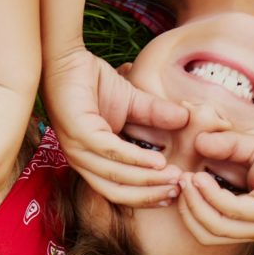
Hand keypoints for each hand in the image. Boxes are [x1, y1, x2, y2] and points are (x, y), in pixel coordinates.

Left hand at [42, 46, 186, 204]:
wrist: (68, 59)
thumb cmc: (93, 82)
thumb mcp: (131, 102)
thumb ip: (155, 114)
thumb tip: (185, 119)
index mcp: (92, 160)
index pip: (119, 190)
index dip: (146, 196)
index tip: (174, 194)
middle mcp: (82, 161)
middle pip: (117, 192)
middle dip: (149, 194)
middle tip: (177, 190)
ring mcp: (78, 149)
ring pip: (115, 176)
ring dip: (147, 180)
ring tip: (173, 177)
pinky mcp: (79, 132)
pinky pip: (111, 152)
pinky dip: (135, 159)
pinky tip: (158, 161)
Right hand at [176, 130, 253, 242]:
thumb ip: (227, 148)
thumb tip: (197, 141)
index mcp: (249, 220)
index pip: (207, 228)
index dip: (187, 207)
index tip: (178, 179)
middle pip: (205, 234)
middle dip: (185, 209)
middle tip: (178, 181)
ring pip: (214, 227)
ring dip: (194, 203)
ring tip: (187, 178)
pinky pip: (232, 211)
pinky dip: (212, 196)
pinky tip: (202, 176)